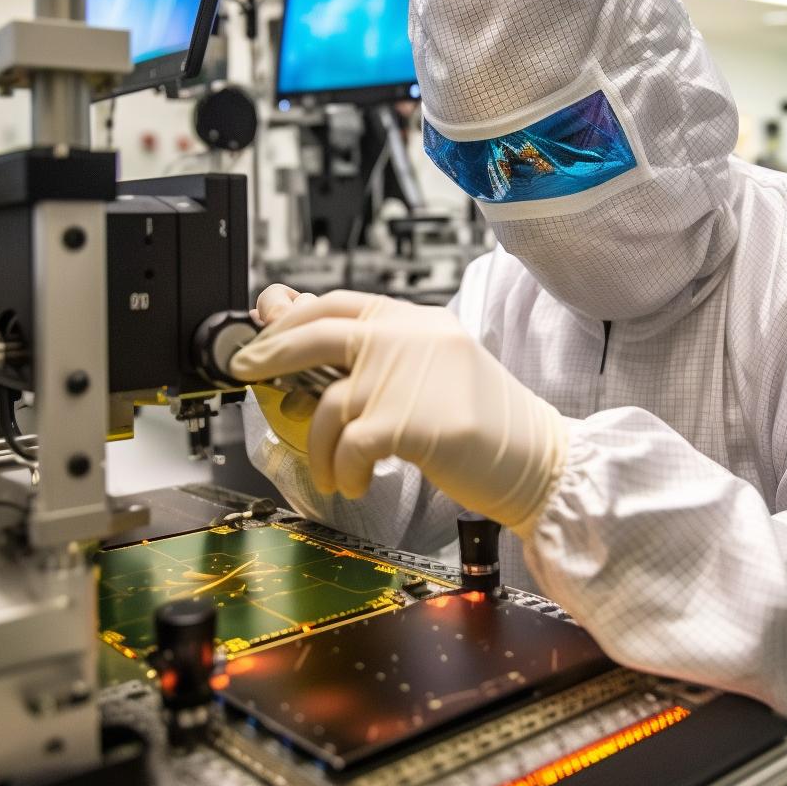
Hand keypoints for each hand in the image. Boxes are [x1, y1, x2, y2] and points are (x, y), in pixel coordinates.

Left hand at [230, 290, 565, 531]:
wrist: (539, 460)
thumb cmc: (489, 425)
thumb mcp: (435, 373)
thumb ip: (380, 355)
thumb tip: (310, 339)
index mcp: (419, 321)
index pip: (340, 303)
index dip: (291, 317)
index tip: (263, 331)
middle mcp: (412, 338)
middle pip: (318, 332)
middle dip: (270, 352)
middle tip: (247, 370)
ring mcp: (409, 377)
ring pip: (328, 405)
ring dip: (320, 447)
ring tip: (334, 470)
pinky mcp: (408, 422)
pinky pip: (347, 446)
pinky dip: (343, 470)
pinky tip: (357, 481)